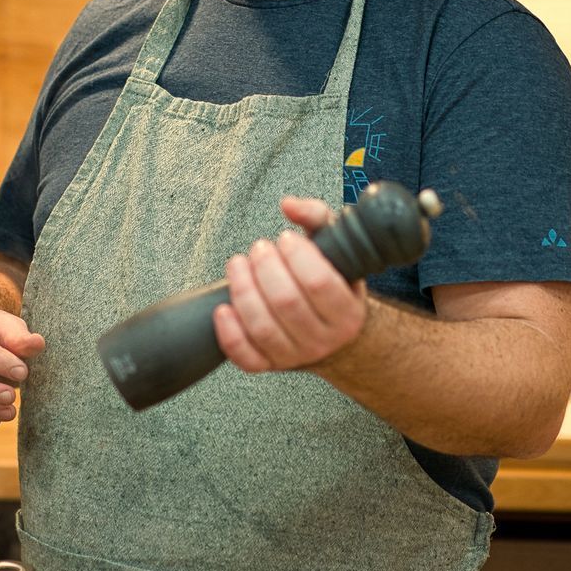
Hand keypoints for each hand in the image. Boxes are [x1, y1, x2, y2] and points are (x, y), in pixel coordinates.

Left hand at [213, 196, 366, 374]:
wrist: (332, 332)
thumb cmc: (331, 282)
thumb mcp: (335, 247)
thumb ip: (316, 217)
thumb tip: (289, 205)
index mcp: (347, 312)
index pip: (320, 283)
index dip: (297, 256)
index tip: (286, 238)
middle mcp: (324, 339)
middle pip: (286, 302)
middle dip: (265, 267)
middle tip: (260, 249)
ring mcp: (296, 355)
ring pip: (262, 327)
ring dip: (243, 290)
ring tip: (239, 265)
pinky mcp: (269, 365)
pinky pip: (245, 356)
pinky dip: (229, 333)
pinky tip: (223, 308)